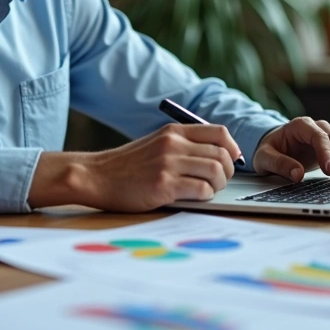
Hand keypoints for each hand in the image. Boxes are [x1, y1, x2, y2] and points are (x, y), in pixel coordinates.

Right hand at [29, 123, 239, 212]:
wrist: (96, 176)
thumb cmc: (127, 166)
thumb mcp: (156, 144)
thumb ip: (183, 146)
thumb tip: (218, 156)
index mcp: (174, 132)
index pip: (220, 133)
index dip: (232, 149)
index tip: (230, 162)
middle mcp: (173, 144)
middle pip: (222, 154)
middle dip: (227, 172)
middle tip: (219, 182)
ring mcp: (168, 163)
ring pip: (216, 171)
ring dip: (218, 185)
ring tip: (208, 190)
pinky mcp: (163, 185)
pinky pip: (201, 189)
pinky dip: (205, 196)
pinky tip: (195, 197)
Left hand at [251, 117, 329, 183]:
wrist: (274, 146)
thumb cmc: (269, 150)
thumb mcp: (264, 158)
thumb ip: (279, 164)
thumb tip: (298, 174)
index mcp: (301, 126)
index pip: (318, 136)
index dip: (326, 153)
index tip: (329, 171)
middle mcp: (318, 127)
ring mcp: (329, 135)